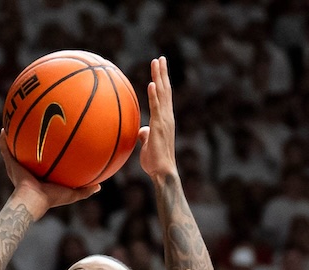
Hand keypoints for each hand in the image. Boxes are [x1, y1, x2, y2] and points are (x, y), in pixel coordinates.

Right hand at [0, 132, 99, 217]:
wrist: (33, 200)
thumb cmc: (52, 198)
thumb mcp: (72, 194)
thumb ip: (84, 190)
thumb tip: (99, 187)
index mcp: (41, 177)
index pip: (43, 163)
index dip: (45, 155)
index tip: (50, 145)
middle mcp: (28, 171)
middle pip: (28, 154)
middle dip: (30, 144)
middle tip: (34, 129)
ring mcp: (18, 167)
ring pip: (14, 151)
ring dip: (14, 140)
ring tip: (13, 124)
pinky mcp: (10, 164)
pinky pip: (5, 150)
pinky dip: (3, 141)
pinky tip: (3, 129)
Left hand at [138, 56, 176, 180]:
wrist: (162, 172)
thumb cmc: (155, 161)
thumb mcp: (148, 143)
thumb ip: (145, 134)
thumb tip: (140, 130)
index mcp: (165, 119)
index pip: (164, 95)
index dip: (162, 80)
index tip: (159, 67)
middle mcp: (167, 116)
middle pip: (165, 90)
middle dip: (162, 73)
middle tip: (160, 58)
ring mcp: (165, 121)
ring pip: (163, 95)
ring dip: (159, 78)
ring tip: (157, 62)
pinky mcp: (160, 127)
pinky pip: (157, 108)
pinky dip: (154, 95)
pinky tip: (152, 84)